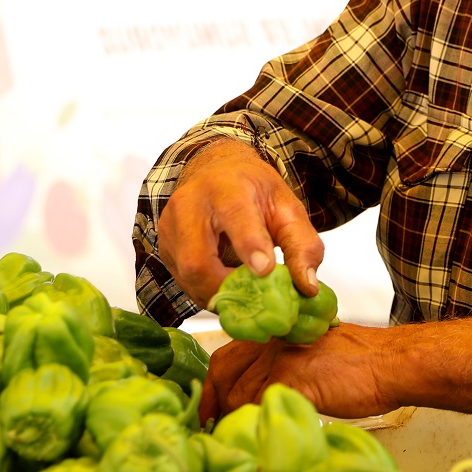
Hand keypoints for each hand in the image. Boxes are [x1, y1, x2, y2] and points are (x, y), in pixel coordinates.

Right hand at [158, 139, 324, 308]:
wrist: (216, 173)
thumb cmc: (252, 190)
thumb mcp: (286, 208)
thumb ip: (303, 245)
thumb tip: (306, 287)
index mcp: (226, 186)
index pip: (234, 213)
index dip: (248, 243)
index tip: (265, 270)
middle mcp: (190, 204)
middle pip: (197, 257)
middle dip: (227, 285)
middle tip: (257, 298)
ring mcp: (171, 227)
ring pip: (187, 275)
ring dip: (219, 294)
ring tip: (246, 293)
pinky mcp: (165, 247)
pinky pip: (183, 282)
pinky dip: (208, 293)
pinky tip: (227, 287)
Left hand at [202, 324, 396, 421]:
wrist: (390, 364)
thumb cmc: (361, 364)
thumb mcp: (313, 357)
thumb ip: (285, 369)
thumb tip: (261, 399)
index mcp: (276, 333)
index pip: (227, 356)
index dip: (212, 385)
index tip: (209, 410)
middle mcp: (273, 341)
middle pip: (224, 372)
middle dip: (212, 403)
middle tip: (211, 428)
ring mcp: (282, 359)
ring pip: (239, 393)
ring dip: (232, 420)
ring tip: (235, 439)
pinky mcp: (294, 380)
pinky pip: (260, 406)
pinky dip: (255, 425)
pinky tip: (260, 437)